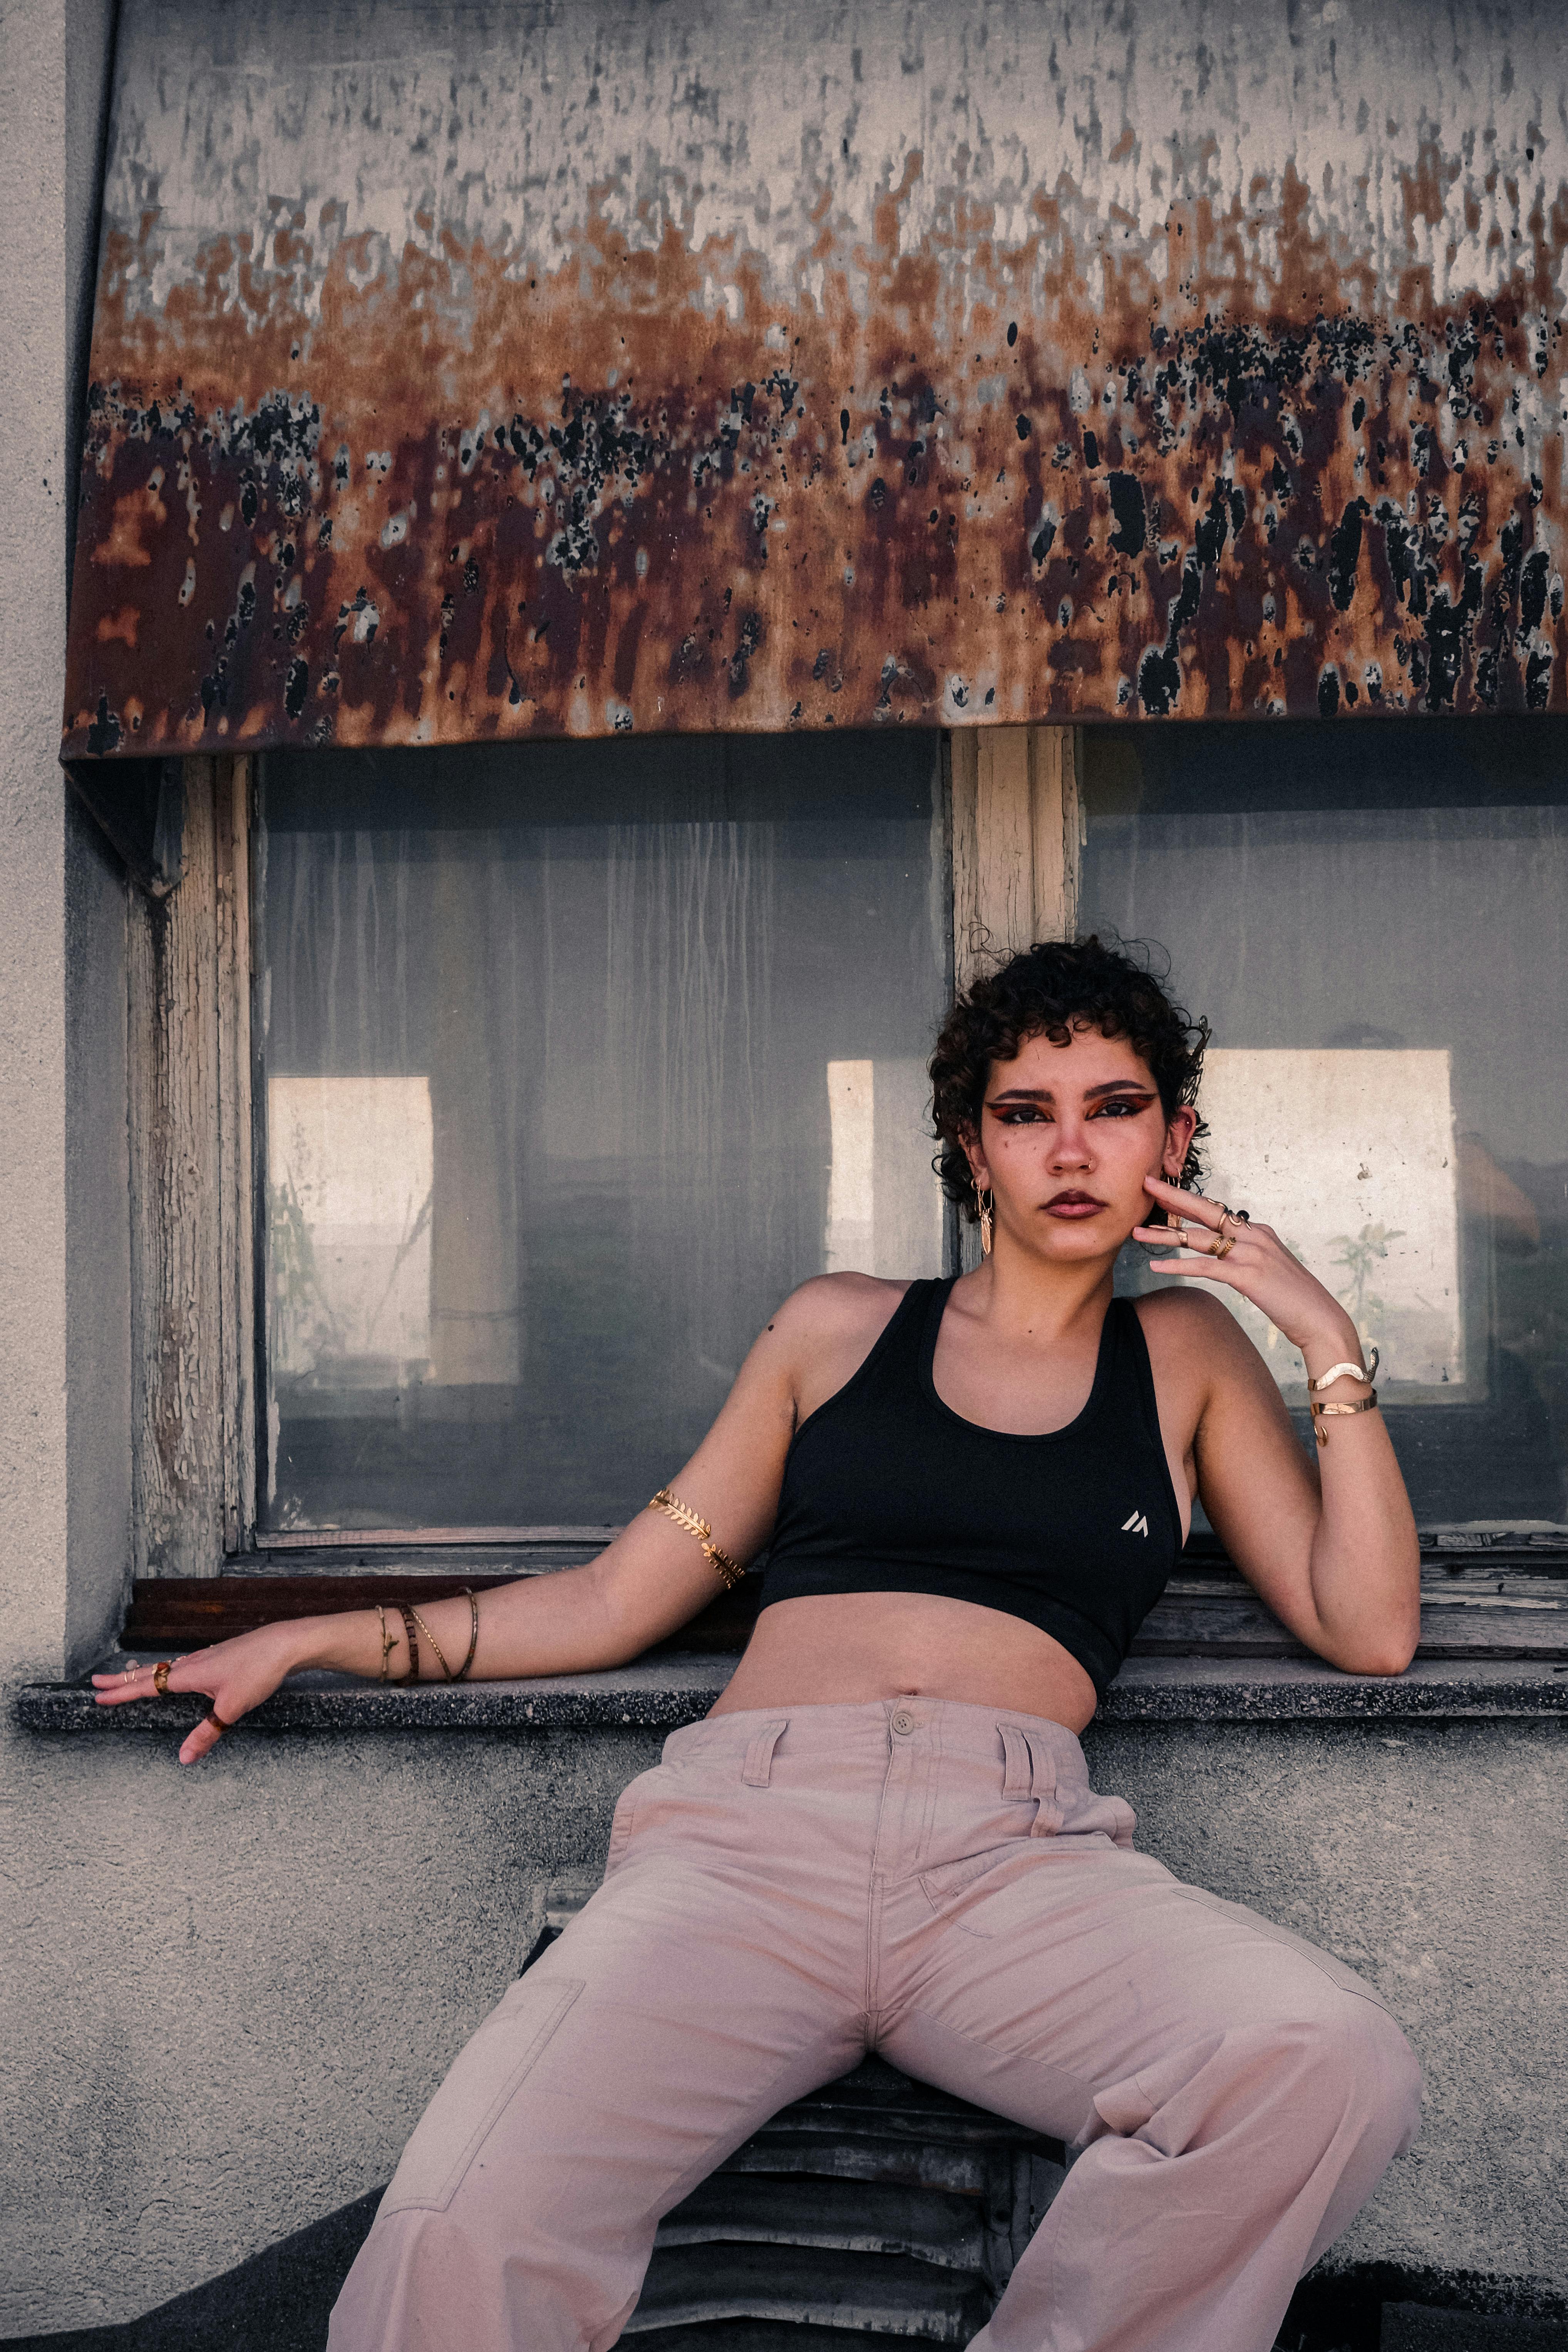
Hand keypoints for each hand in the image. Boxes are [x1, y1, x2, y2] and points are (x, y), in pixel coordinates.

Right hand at [90, 1622, 302, 1764]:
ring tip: (128, 1679)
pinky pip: (183, 1664)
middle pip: (150, 1672)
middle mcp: (193, 1663)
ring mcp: (207, 1657)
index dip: (121, 1692)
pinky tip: (175, 1673)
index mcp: (189, 1674)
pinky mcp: (220, 1656)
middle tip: (97, 1682)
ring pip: (166, 1666)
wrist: (285, 1644)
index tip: (97, 1694)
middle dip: (122, 1679)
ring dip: (144, 1674)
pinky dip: (167, 1670)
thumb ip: (206, 1734)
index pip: (146, 1686)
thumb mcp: (231, 1708)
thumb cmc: (258, 1671)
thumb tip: (183, 1758)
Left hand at [1133, 1176, 1361, 1363]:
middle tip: (1146, 1185)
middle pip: (1206, 1211)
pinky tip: (1157, 1268)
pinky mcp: (1248, 1275)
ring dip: (1165, 1236)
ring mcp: (1251, 1253)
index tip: (1164, 1191)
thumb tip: (1224, 1255)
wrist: (1321, 1319)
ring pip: (1199, 1238)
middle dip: (1173, 1197)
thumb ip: (1246, 1256)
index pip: (1217, 1211)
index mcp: (1258, 1232)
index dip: (1189, 1201)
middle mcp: (1254, 1235)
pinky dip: (1179, 1266)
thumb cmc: (1294, 1299)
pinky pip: (1206, 1267)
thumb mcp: (1268, 1269)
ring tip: (1137, 1233)